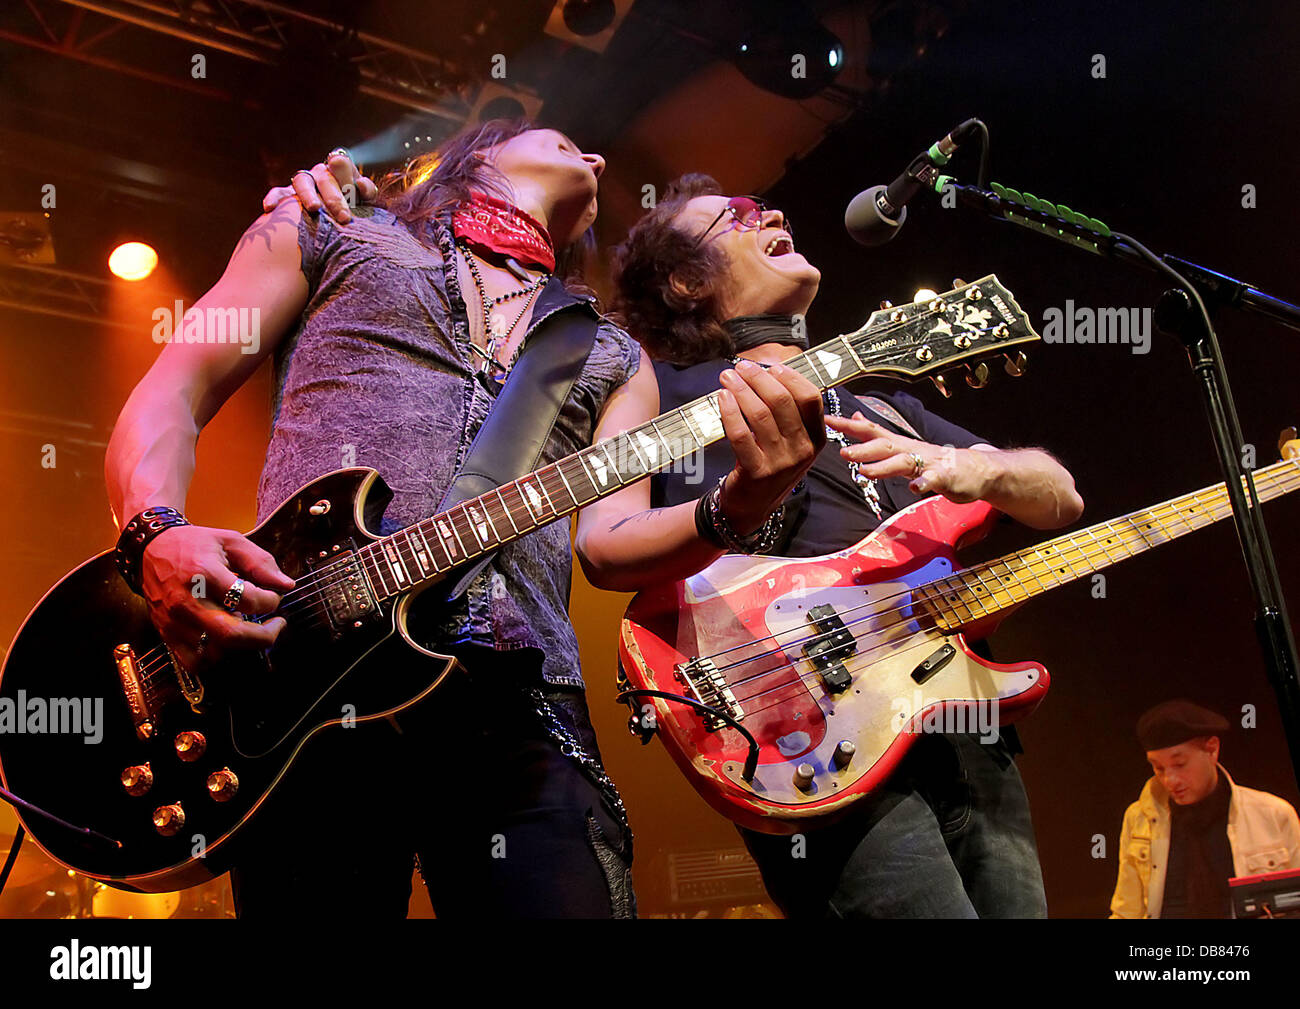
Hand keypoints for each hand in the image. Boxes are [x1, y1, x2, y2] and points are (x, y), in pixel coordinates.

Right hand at [140, 525, 293, 671]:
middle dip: (264, 636)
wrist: (151, 549)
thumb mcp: (231, 541)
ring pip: (216, 650)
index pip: (248, 600)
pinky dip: (215, 657)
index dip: (271, 602)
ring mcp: (174, 620)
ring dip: (239, 643)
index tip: (274, 597)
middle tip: (277, 626)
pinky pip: (194, 661)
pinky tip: (224, 639)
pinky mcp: (166, 632)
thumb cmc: (194, 544)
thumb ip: (261, 562)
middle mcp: (187, 600)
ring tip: (245, 625)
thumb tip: (286, 586)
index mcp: (205, 573)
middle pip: (232, 634)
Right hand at [260, 150, 377, 224]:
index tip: (356, 190)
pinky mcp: (288, 194)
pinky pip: (279, 192)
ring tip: (315, 208)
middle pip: (326, 179)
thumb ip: (367, 192)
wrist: (336, 222)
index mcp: (341, 171)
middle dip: (335, 198)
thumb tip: (361, 185)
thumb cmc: (353, 210)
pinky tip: (269, 207)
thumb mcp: (365, 201)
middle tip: (344, 217)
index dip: (349, 176)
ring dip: (308, 194)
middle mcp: (321, 173)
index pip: (343, 164)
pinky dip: (274, 198)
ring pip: (303, 181)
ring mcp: (305, 183)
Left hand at [716, 359, 824, 533]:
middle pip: (783, 401)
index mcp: (816, 438)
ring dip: (741, 390)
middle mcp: (803, 450)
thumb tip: (770, 372)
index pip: (810, 398)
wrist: (751, 507)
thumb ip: (788, 412)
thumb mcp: (790, 442)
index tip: (771, 367)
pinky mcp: (756, 472)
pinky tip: (722, 398)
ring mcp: (781, 463)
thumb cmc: (770, 465)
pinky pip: (740, 434)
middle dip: (759, 378)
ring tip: (727, 378)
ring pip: (760, 414)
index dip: (790, 377)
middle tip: (741, 368)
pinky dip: (730, 411)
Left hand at [825, 412, 994, 501]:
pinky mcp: (944, 478)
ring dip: (883, 466)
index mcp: (897, 444)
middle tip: (842, 452)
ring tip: (864, 471)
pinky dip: (923, 483)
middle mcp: (910, 450)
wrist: (974, 470)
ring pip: (903, 462)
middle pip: (884, 445)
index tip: (825, 419)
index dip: (848, 425)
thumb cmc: (933, 461)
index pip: (869, 430)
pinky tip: (914, 488)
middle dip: (862, 448)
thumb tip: (857, 418)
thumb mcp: (902, 446)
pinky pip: (933, 480)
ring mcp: (927, 463)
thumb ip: (879, 435)